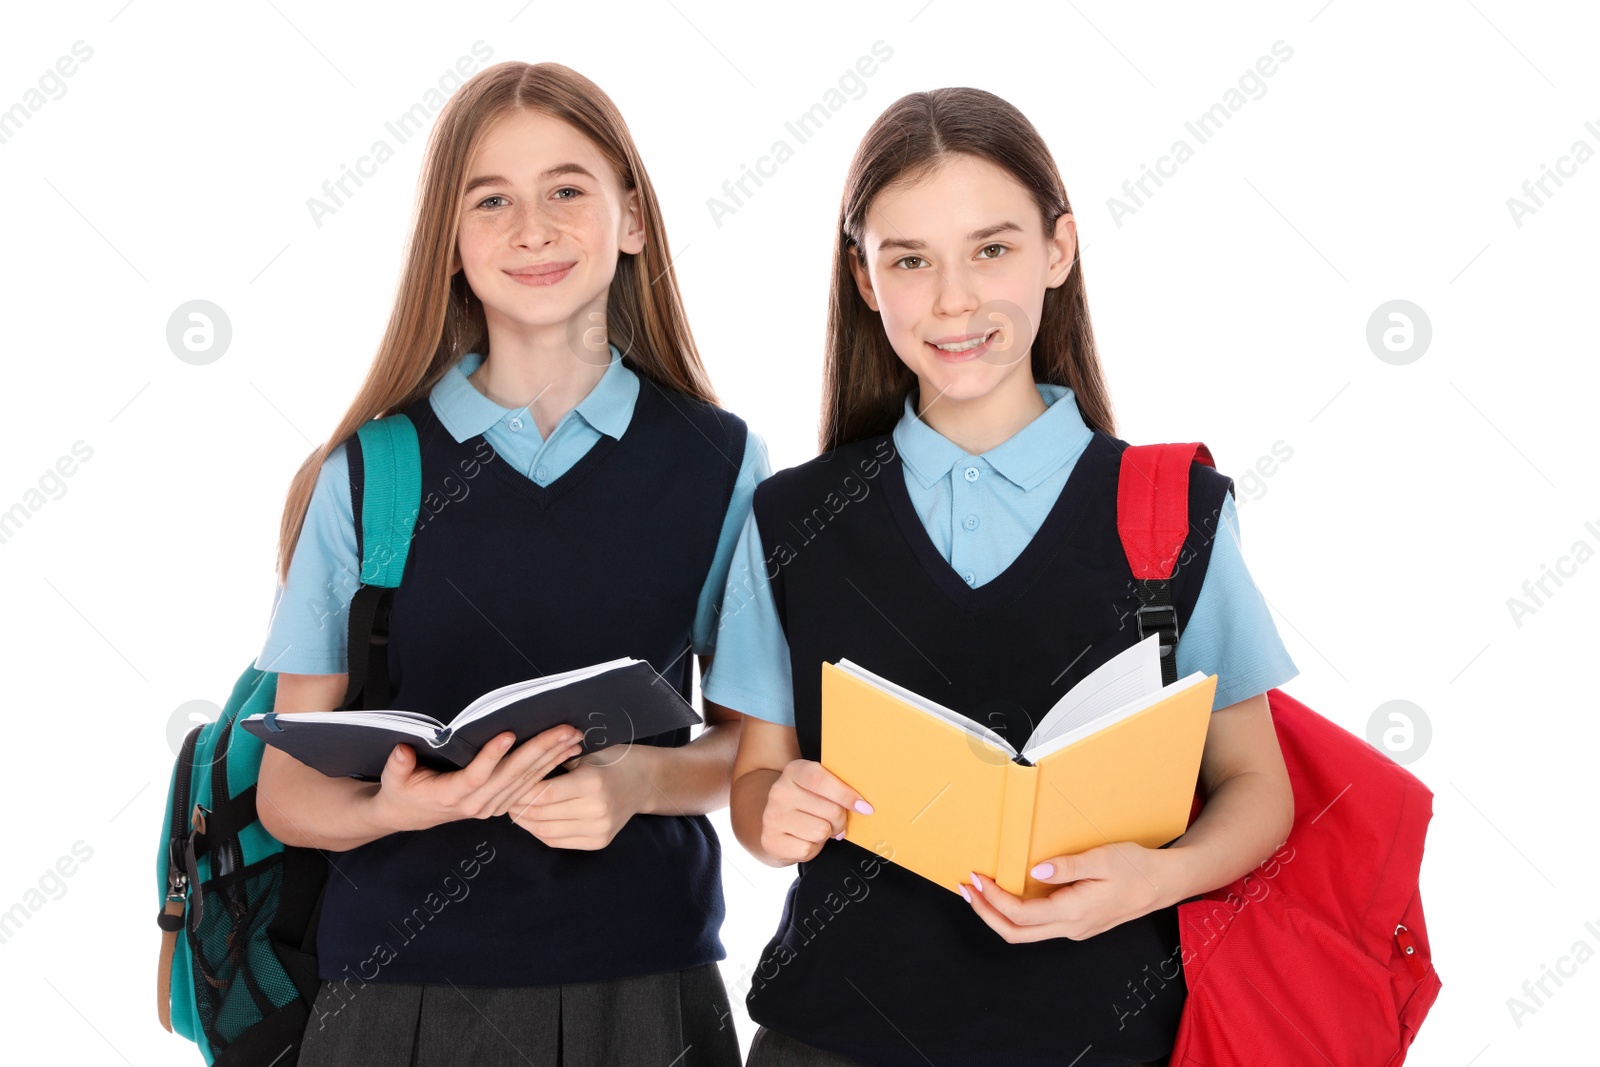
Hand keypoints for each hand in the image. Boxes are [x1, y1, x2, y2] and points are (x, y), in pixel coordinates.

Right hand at [370, 725, 584, 833]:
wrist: (411, 815)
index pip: (476, 775)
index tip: (509, 733)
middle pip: (512, 776)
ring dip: (552, 758)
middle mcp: (476, 804)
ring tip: (573, 738)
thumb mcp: (394, 779)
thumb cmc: (403, 791)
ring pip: (527, 781)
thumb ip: (398, 766)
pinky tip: (568, 752)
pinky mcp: (502, 804)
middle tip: (564, 731)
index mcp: (450, 795)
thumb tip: (402, 751)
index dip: (492, 756)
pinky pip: (530, 786)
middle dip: (540, 751)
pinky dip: (550, 767)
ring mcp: (492, 806)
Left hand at [506, 744, 653, 849]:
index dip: (520, 791)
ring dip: (525, 822)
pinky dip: (540, 831)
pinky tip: (533, 820)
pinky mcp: (599, 842)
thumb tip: (514, 770)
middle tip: (503, 797)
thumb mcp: (585, 753)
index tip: (506, 784)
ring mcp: (599, 829)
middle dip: (518, 806)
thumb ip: (555, 762)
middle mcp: (596, 809)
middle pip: (542, 814)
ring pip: (546, 831)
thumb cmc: (611, 760)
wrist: (644, 781)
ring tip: (514, 809)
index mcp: (592, 782)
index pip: (544, 793)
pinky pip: (558, 841)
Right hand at [760, 759, 870, 864]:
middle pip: (830, 810)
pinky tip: (804, 839)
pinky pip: (808, 849)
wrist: (774, 823)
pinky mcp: (771, 841)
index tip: (865, 807)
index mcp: (794, 771)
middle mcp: (779, 791)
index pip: (821, 779)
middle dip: (840, 820)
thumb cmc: (806, 804)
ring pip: (821, 831)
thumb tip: (864, 806)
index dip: (846, 794)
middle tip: (834, 821)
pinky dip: (812, 849)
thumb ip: (838, 787)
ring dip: (825, 834)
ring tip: (816, 828)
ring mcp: (772, 817)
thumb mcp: (818, 787)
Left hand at [962, 841, 1168, 941]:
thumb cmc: (1136, 868)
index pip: (1021, 914)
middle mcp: (1071, 927)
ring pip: (1026, 933)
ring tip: (980, 892)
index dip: (994, 899)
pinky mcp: (1076, 924)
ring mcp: (1074, 929)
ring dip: (998, 915)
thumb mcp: (1103, 858)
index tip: (978, 878)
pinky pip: (1038, 926)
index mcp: (1075, 912)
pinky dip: (1015, 913)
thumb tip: (1034, 872)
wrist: (1163, 883)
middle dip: (985, 913)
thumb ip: (1068, 866)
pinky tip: (1009, 893)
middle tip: (967, 889)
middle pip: (1016, 933)